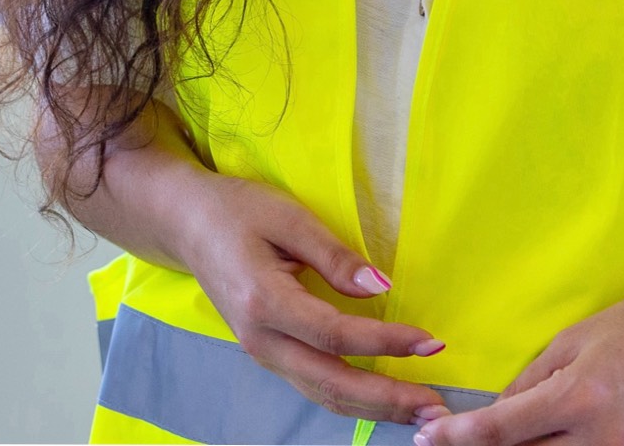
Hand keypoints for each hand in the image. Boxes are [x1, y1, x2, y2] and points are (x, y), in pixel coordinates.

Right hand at [182, 172, 450, 428]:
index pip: (336, 336)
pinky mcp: (268, 353)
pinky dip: (350, 398)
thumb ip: (334, 255)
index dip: (386, 342)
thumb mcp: (289, 217)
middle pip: (332, 384)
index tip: (430, 342)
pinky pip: (313, 385)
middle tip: (436, 409)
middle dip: (388, 400)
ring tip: (419, 413)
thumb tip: (381, 286)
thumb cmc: (238, 211)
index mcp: (265, 303)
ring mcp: (262, 353)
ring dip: (373, 408)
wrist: (187, 224)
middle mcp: (262, 341)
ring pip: (322, 394)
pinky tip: (380, 400)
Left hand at [413, 271, 623, 445]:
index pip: (503, 430)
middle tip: (455, 445)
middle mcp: (603, 441)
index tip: (426, 438)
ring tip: (506, 441)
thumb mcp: (578, 339)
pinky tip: (556, 443)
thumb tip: (499, 416)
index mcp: (580, 398)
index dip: (458, 438)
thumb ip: (534, 382)